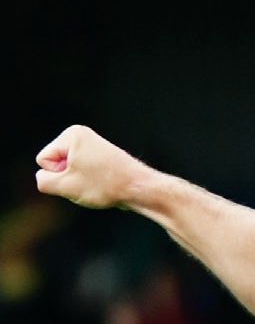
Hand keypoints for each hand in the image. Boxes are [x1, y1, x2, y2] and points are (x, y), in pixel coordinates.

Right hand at [35, 125, 149, 208]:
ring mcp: (92, 145)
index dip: (58, 174)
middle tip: (91, 182)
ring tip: (98, 184)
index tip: (81, 177)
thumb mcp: (65, 186)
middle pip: (55, 164)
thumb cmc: (105, 185)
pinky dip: (89, 183)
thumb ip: (43, 181)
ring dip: (78, 182)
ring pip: (69, 171)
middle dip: (68, 178)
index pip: (44, 159)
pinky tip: (104, 185)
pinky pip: (82, 173)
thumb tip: (44, 177)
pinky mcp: (101, 157)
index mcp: (72, 135)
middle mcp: (82, 135)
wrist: (140, 188)